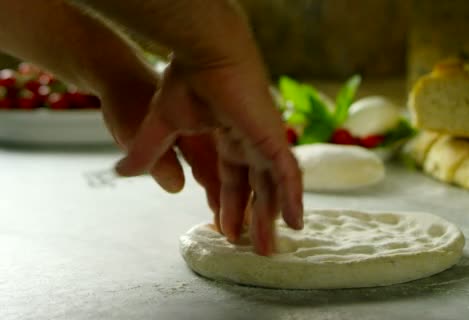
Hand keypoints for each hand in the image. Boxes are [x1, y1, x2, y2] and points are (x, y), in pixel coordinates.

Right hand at [110, 54, 302, 255]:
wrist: (202, 53)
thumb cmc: (186, 80)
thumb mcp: (162, 126)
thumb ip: (149, 152)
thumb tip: (122, 173)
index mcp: (229, 138)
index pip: (233, 179)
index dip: (229, 205)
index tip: (224, 230)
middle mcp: (251, 142)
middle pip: (256, 188)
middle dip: (252, 218)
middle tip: (252, 246)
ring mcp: (265, 140)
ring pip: (273, 187)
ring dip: (271, 218)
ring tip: (269, 248)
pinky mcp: (273, 138)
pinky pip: (289, 174)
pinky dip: (293, 198)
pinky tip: (295, 222)